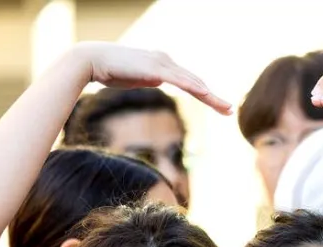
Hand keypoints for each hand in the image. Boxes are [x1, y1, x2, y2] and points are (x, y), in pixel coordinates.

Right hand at [78, 43, 231, 114]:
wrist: (93, 60)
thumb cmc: (110, 70)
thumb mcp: (135, 77)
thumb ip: (148, 78)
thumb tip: (156, 81)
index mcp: (162, 64)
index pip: (188, 81)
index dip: (204, 93)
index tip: (216, 105)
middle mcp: (166, 61)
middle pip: (196, 82)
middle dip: (214, 98)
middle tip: (229, 110)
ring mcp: (162, 63)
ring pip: (193, 82)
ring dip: (211, 97)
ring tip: (226, 109)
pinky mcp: (156, 69)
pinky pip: (181, 81)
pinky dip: (196, 88)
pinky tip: (208, 95)